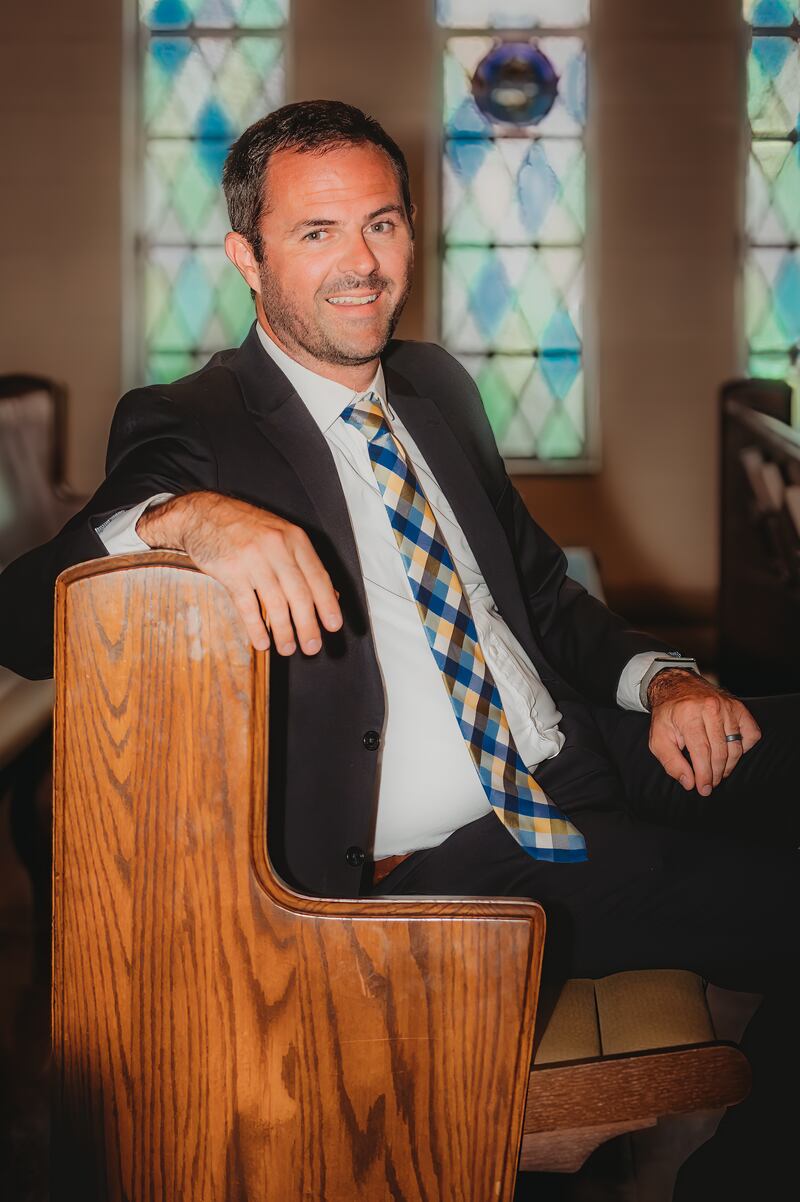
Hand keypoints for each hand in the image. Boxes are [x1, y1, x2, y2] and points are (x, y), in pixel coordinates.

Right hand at [136, 491, 342, 654]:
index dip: (327, 604)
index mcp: (294, 539)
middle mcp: (277, 547)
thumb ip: (304, 562)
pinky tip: (262, 642)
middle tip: (312, 646)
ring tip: (288, 648)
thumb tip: (330, 595)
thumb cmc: (244, 527)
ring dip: (284, 631)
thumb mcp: (280, 535)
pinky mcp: (231, 571)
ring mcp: (253, 559)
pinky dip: (256, 627)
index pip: (318, 577)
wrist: (204, 514)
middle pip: (299, 594)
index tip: (333, 625)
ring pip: (276, 603)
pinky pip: (247, 605)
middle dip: (308, 625)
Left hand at [647, 669, 760, 795]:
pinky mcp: (739, 708)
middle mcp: (711, 708)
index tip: (703, 789)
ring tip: (717, 773)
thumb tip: (689, 782)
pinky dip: (744, 748)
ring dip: (728, 766)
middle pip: (720, 752)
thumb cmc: (668, 716)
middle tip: (709, 784)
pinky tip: (729, 752)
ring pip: (736, 746)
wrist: (678, 687)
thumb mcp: (658, 738)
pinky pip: (751, 734)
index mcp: (689, 714)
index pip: (702, 752)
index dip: (704, 774)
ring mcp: (728, 707)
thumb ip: (671, 762)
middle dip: (715, 774)